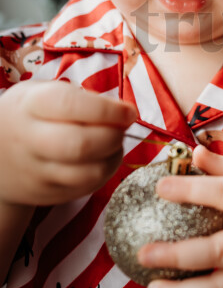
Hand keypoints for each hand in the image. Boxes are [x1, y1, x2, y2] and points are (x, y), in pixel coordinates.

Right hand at [0, 80, 136, 206]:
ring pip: (87, 173)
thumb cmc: (29, 114)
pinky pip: (85, 189)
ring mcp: (35, 172)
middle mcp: (28, 140)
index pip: (71, 106)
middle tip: (122, 129)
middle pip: (80, 145)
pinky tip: (103, 159)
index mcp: (29, 105)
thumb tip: (121, 113)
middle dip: (113, 137)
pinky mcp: (45, 194)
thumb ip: (78, 98)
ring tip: (114, 144)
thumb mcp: (41, 93)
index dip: (107, 110)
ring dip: (113, 158)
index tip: (129, 112)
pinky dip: (104, 174)